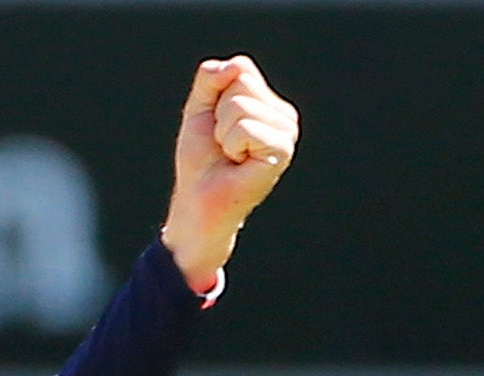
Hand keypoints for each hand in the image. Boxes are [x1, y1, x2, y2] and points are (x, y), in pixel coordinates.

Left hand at [160, 57, 299, 293]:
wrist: (198, 202)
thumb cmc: (200, 162)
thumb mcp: (198, 111)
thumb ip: (209, 79)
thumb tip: (233, 65)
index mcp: (267, 103)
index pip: (240, 69)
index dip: (214, 99)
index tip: (216, 128)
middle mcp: (283, 115)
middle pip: (241, 84)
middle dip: (218, 115)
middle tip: (222, 144)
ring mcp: (286, 132)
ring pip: (240, 105)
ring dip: (223, 133)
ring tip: (230, 154)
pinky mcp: (281, 149)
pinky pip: (245, 127)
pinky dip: (231, 144)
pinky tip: (238, 162)